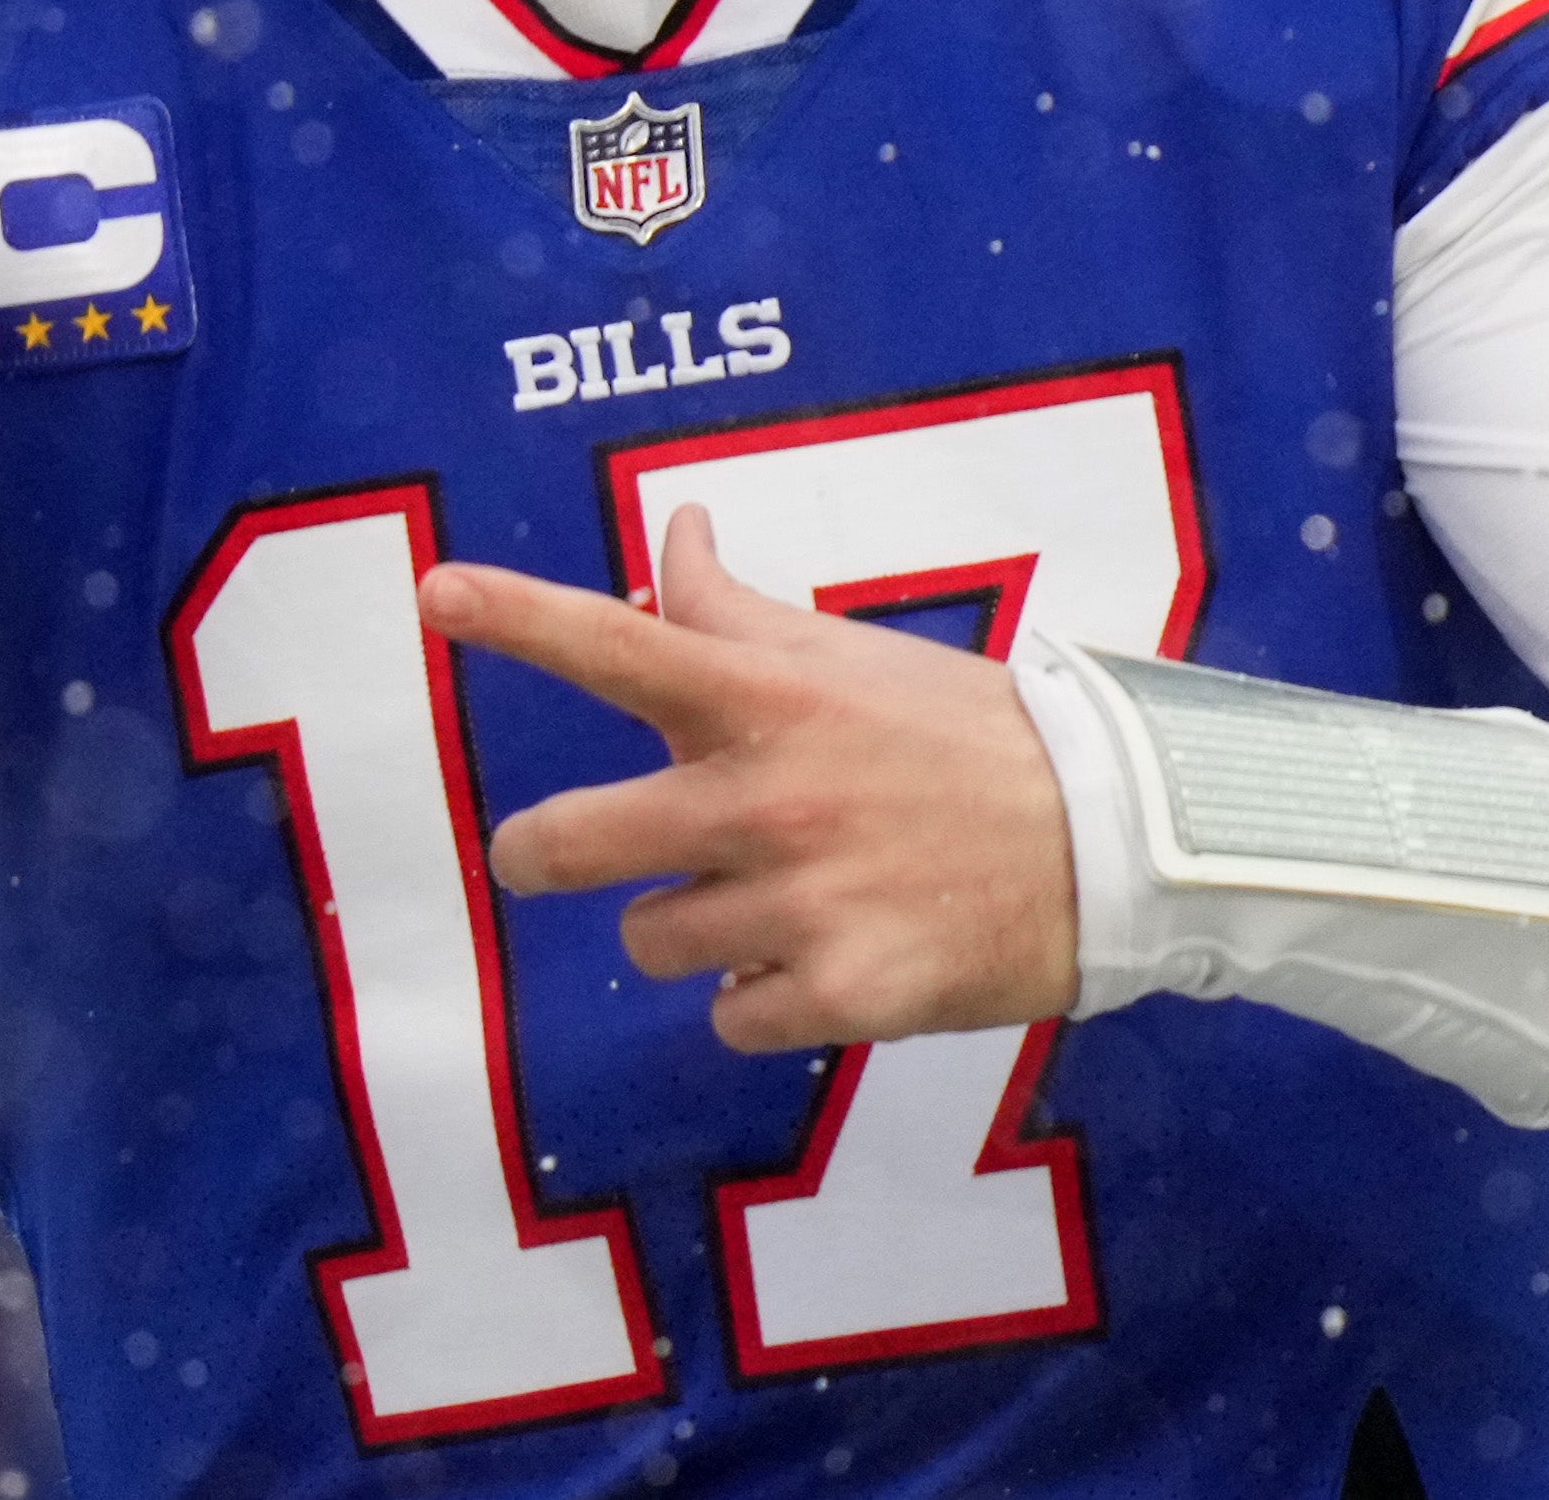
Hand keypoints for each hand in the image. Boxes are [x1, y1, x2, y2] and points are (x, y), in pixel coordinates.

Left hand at [419, 506, 1080, 1054]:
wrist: (1114, 841)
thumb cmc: (963, 736)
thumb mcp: (848, 658)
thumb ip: (734, 611)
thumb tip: (671, 531)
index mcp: (766, 699)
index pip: (620, 644)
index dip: (518, 616)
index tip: (434, 591)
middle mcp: (767, 797)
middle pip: (568, 843)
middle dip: (540, 853)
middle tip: (548, 850)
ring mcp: (802, 902)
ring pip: (650, 939)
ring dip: (688, 927)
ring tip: (771, 899)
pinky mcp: (845, 994)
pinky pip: (730, 1018)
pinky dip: (758, 1000)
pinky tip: (818, 960)